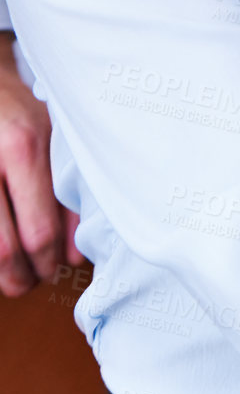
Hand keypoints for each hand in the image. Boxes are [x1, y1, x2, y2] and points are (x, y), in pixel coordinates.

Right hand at [0, 34, 83, 294]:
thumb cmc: (23, 113)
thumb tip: (78, 251)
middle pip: (5, 249)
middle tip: (34, 280)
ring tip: (16, 276)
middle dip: (22, 276)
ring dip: (2, 272)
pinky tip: (1, 254)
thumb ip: (68, 188)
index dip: (49, 261)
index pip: (39, 231)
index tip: (59, 268)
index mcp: (24, 149)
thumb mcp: (56, 137)